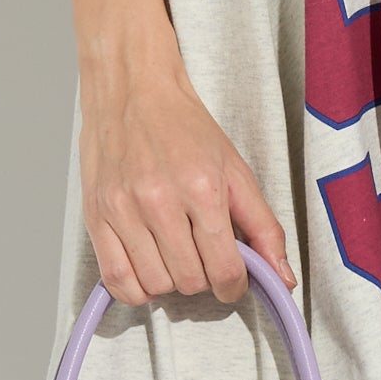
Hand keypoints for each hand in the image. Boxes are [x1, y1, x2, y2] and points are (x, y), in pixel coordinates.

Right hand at [77, 48, 296, 310]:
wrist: (132, 91)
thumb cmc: (183, 128)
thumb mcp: (236, 171)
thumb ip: (263, 227)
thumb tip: (284, 279)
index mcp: (202, 188)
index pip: (224, 269)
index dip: (233, 286)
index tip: (231, 280)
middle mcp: (160, 201)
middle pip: (190, 281)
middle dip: (203, 278)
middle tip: (202, 256)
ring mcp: (123, 210)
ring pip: (154, 285)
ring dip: (169, 282)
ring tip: (173, 256)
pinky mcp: (96, 216)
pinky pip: (116, 280)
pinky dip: (135, 288)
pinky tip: (147, 268)